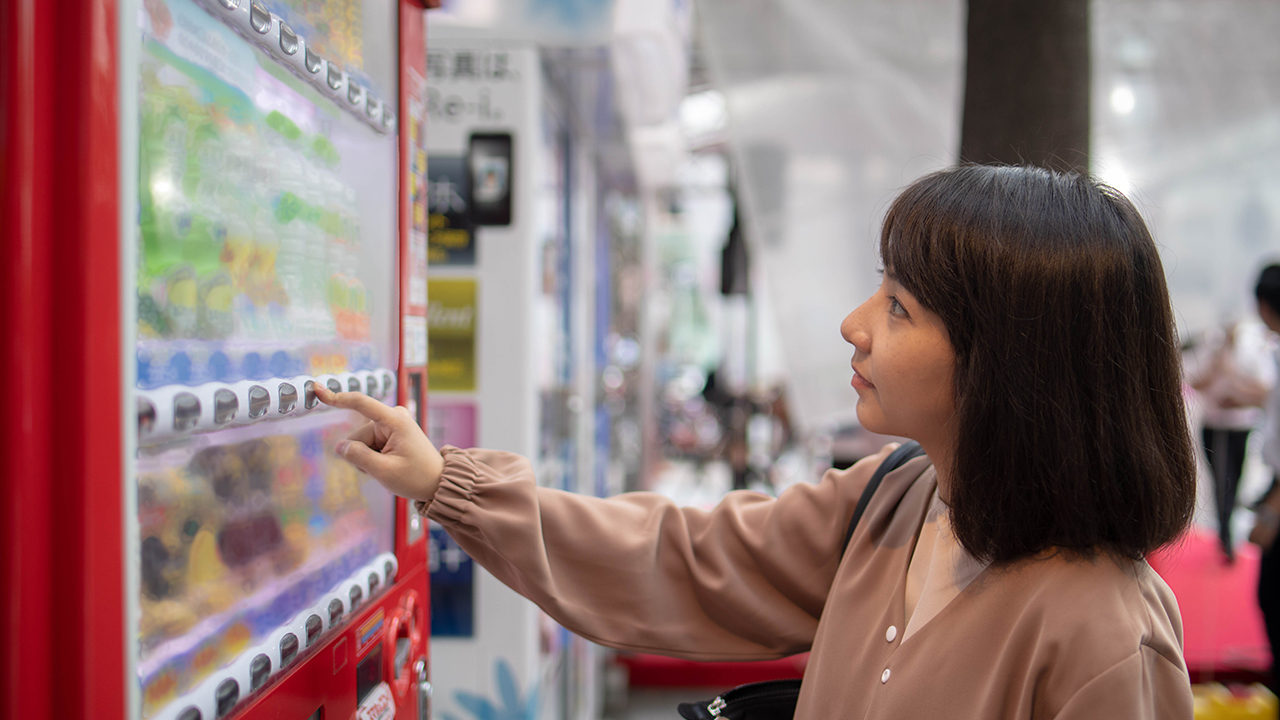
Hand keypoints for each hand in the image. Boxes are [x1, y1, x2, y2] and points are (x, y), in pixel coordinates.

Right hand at [314, 384, 444, 503]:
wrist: (437, 483)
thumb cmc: (416, 478)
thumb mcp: (385, 471)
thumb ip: (359, 457)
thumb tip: (340, 446)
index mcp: (395, 421)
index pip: (361, 403)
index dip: (337, 397)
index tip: (317, 389)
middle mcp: (393, 417)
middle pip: (358, 435)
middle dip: (362, 454)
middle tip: (384, 468)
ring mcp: (392, 424)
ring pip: (362, 443)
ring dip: (368, 458)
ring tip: (390, 468)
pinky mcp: (391, 432)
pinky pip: (370, 445)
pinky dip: (373, 458)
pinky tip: (388, 465)